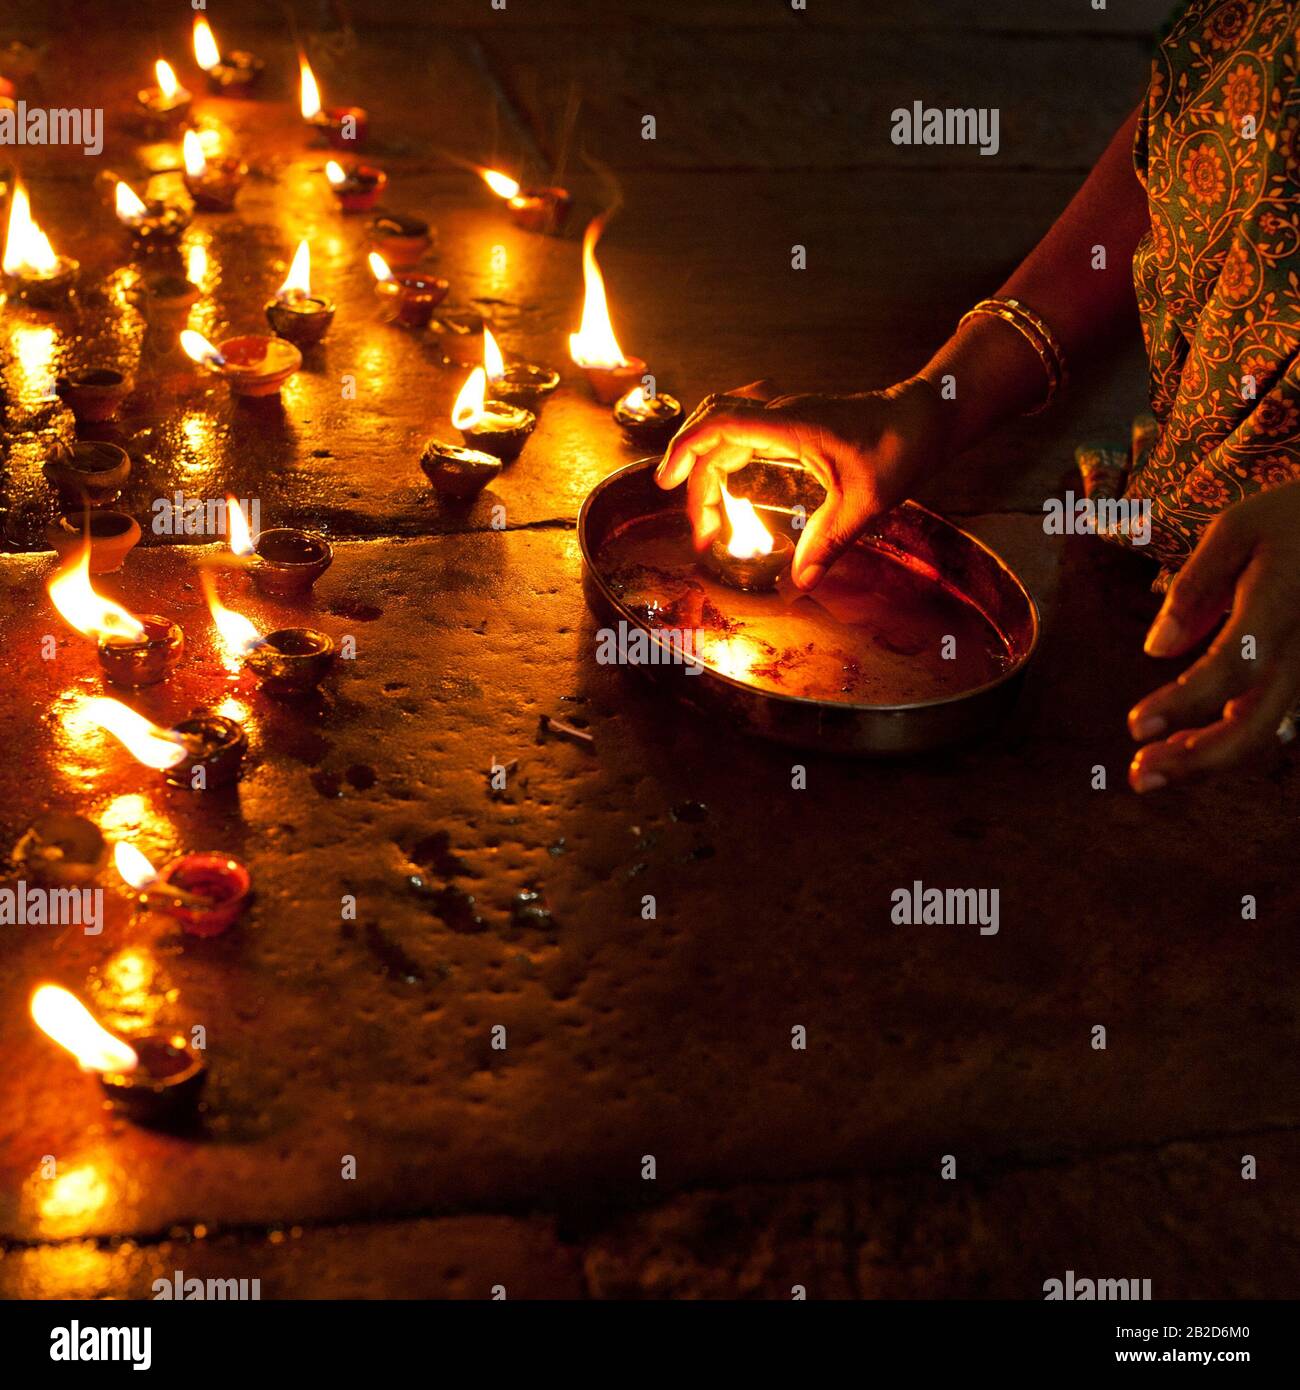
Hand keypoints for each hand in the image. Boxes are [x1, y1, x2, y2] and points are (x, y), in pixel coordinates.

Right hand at [654, 376, 950, 589]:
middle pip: (712, 434)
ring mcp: (783, 415)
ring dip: (705, 466)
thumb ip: (829, 542)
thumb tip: (800, 584)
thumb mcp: (866, 502)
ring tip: (705, 513)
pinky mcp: (789, 423)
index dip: (685, 450)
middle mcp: (780, 414)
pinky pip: (738, 429)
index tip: (667, 484)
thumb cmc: (900, 448)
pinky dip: (720, 454)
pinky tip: (725, 483)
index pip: (719, 425)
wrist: (924, 417)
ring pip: (721, 429)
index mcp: (792, 426)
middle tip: (704, 533)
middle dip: (695, 480)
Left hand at [1128, 482, 1299, 790]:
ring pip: (1266, 732)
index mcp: (1280, 606)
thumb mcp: (1237, 529)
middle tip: (1139, 777)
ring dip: (1208, 759)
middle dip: (1196, 760)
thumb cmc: (1293, 516)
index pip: (1232, 668)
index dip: (1183, 703)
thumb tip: (1155, 650)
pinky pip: (1274, 720)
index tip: (1135, 727)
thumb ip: (1195, 588)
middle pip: (1256, 724)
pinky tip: (1187, 745)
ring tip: (1151, 770)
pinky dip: (1229, 739)